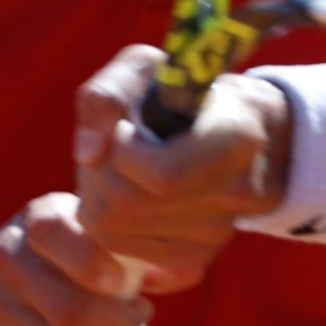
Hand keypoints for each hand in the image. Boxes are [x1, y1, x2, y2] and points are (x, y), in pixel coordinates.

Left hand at [72, 44, 293, 293]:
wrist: (236, 128)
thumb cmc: (181, 90)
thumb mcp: (145, 67)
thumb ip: (107, 95)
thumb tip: (89, 154)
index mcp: (236, 138)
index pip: (160, 175)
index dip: (123, 152)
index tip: (127, 128)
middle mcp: (236, 193)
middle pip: (126, 204)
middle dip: (98, 172)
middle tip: (111, 147)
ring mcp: (216, 233)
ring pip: (113, 233)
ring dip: (96, 197)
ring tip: (117, 169)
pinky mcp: (195, 259)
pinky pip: (121, 252)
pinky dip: (107, 224)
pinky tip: (126, 196)